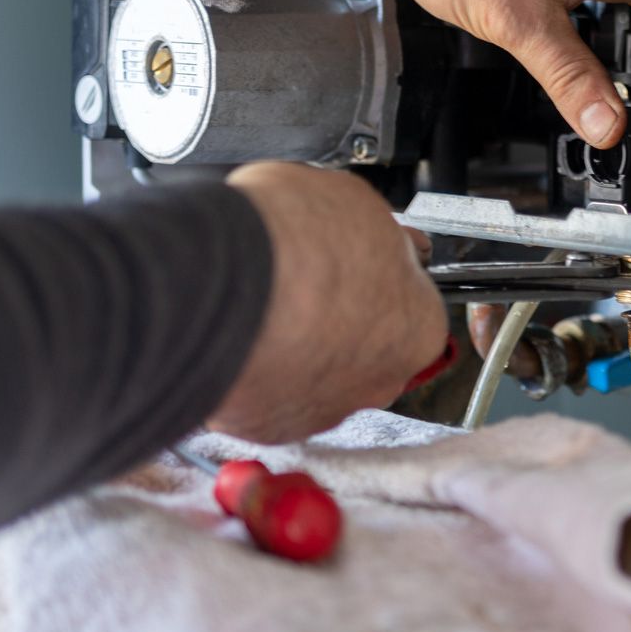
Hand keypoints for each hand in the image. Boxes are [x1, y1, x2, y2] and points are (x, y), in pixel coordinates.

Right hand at [210, 163, 447, 442]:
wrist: (211, 286)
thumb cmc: (289, 243)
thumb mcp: (357, 205)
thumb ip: (381, 236)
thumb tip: (386, 237)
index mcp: (419, 324)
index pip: (415, 304)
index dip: (382, 277)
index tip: (358, 263)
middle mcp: (381, 380)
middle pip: (370, 346)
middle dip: (343, 319)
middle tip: (307, 284)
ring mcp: (325, 408)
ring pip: (320, 376)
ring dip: (300, 347)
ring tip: (265, 307)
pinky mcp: (271, 426)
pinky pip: (272, 396)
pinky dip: (259, 370)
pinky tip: (240, 337)